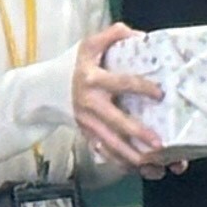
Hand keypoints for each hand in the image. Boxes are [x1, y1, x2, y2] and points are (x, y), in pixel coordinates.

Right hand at [69, 23, 169, 172]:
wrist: (47, 89)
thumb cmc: (76, 65)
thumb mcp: (90, 45)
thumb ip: (112, 35)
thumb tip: (139, 35)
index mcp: (93, 79)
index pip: (120, 83)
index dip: (140, 88)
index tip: (160, 94)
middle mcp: (90, 105)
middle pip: (115, 123)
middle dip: (137, 134)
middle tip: (159, 144)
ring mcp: (88, 125)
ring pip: (112, 146)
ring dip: (134, 158)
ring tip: (158, 166)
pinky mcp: (88, 137)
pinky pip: (107, 155)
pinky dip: (125, 165)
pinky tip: (144, 171)